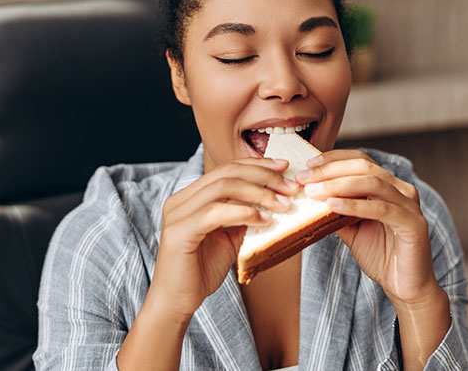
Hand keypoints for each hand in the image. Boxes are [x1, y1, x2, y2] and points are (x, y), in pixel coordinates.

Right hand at [149, 157, 299, 321]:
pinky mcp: (179, 232)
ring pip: (222, 188)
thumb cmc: (202, 270)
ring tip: (282, 204)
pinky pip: (215, 213)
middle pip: (226, 173)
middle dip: (263, 176)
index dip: (257, 165)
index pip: (226, 169)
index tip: (284, 167)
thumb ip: (243, 216)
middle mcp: (181, 199)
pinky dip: (243, 213)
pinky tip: (264, 220)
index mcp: (190, 196)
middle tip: (290, 187)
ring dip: (258, 193)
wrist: (177, 302)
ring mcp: (177, 214)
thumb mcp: (229, 237)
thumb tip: (274, 198)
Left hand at [295, 150, 438, 305]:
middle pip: (364, 167)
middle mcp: (402, 190)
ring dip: (338, 185)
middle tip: (304, 178)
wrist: (405, 286)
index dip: (334, 159)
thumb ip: (336, 211)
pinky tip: (333, 204)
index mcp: (389, 186)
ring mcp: (410, 205)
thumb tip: (310, 196)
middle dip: (331, 170)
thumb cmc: (381, 256)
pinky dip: (354, 204)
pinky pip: (380, 208)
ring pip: (372, 183)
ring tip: (313, 191)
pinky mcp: (413, 224)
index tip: (308, 165)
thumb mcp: (351, 229)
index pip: (361, 161)